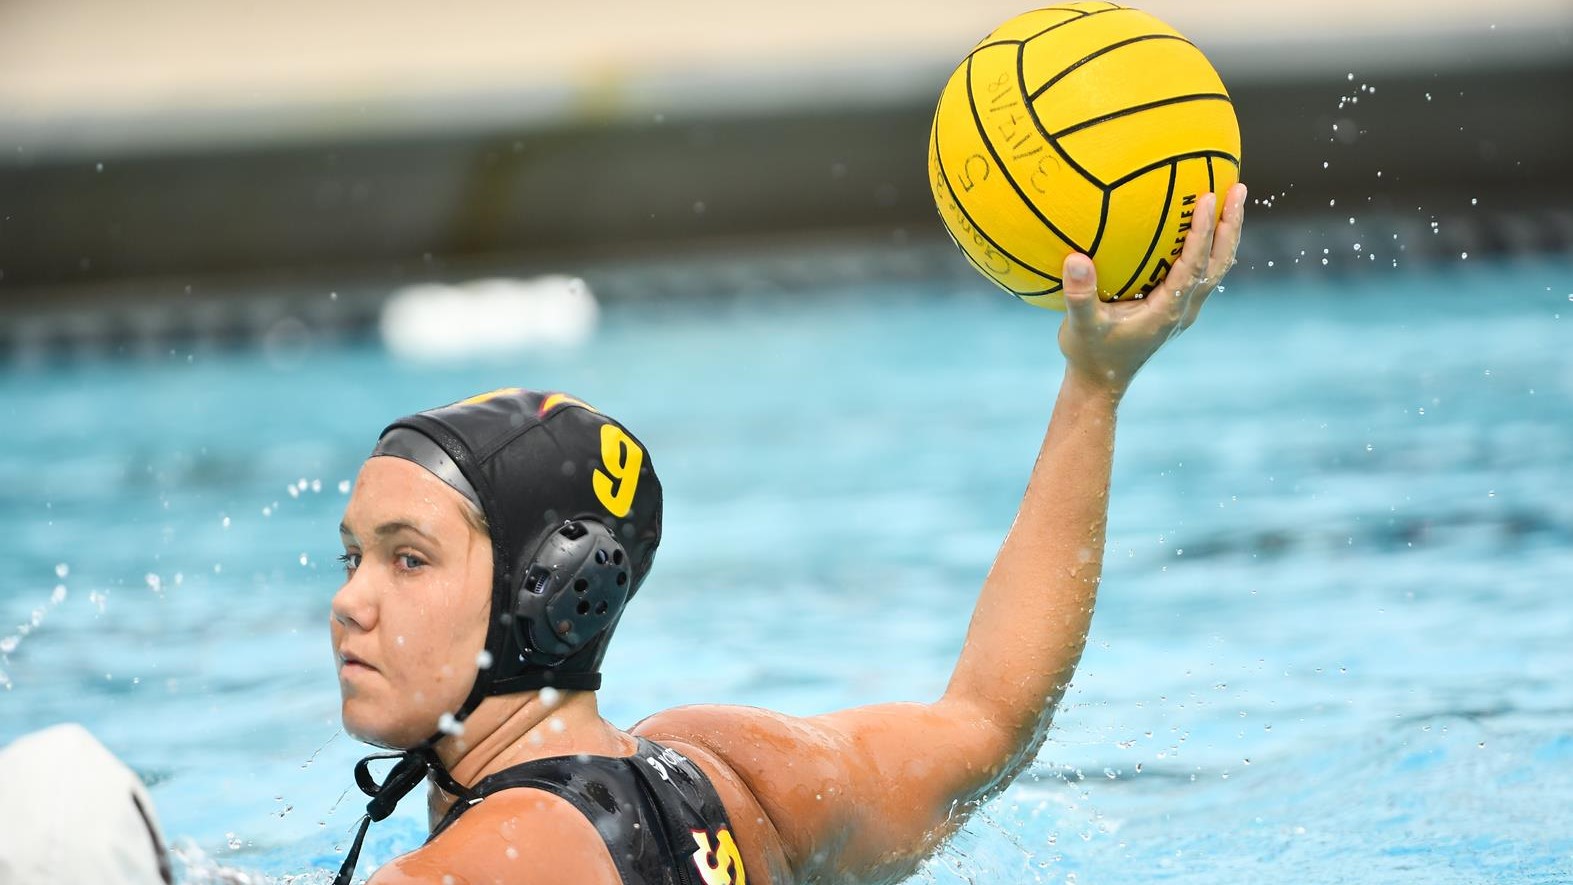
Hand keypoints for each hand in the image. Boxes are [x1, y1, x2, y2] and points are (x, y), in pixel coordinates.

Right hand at [1058, 182, 1246, 397]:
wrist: (1101, 383)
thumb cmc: (1090, 354)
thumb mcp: (1080, 326)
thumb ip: (1079, 294)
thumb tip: (1074, 258)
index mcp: (1168, 311)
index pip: (1194, 265)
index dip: (1203, 232)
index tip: (1207, 197)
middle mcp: (1183, 308)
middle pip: (1219, 263)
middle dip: (1230, 224)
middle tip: (1237, 187)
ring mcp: (1183, 309)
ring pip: (1215, 267)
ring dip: (1225, 233)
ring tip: (1230, 198)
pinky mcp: (1176, 308)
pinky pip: (1200, 271)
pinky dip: (1207, 246)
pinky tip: (1198, 225)